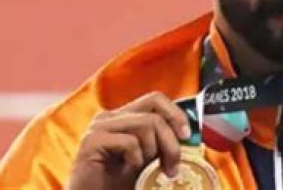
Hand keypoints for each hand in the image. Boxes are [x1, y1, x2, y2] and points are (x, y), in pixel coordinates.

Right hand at [66, 92, 190, 189]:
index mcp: (123, 118)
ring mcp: (99, 127)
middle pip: (154, 109)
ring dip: (153, 152)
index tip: (187, 136)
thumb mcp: (148, 162)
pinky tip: (128, 172)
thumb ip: (162, 145)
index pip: (156, 99)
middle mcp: (110, 117)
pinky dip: (136, 160)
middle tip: (173, 167)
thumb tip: (190, 136)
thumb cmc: (118, 185)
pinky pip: (129, 142)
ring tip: (145, 172)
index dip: (176, 114)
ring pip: (146, 123)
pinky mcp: (92, 141)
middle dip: (170, 138)